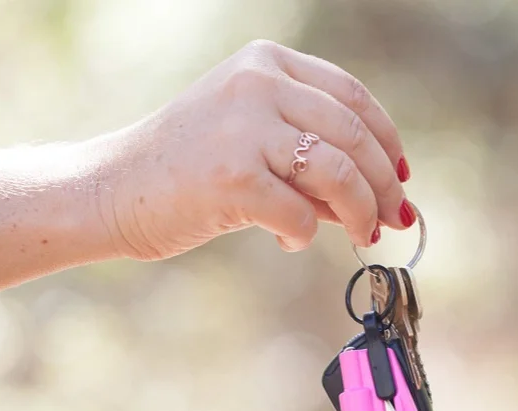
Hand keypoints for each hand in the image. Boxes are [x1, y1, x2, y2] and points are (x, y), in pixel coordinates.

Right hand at [97, 40, 412, 260]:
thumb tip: (384, 199)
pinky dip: (304, 236)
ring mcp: (244, 127)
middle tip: (396, 219)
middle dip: (385, 186)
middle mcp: (258, 83)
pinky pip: (300, 216)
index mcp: (266, 63)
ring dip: (360, 213)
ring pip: (338, 173)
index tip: (402, 177)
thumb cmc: (190, 172)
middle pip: (355, 135)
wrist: (115, 190)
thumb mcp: (255, 143)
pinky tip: (286, 240)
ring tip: (362, 235)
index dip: (387, 141)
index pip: (353, 97)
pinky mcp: (232, 177)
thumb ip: (314, 160)